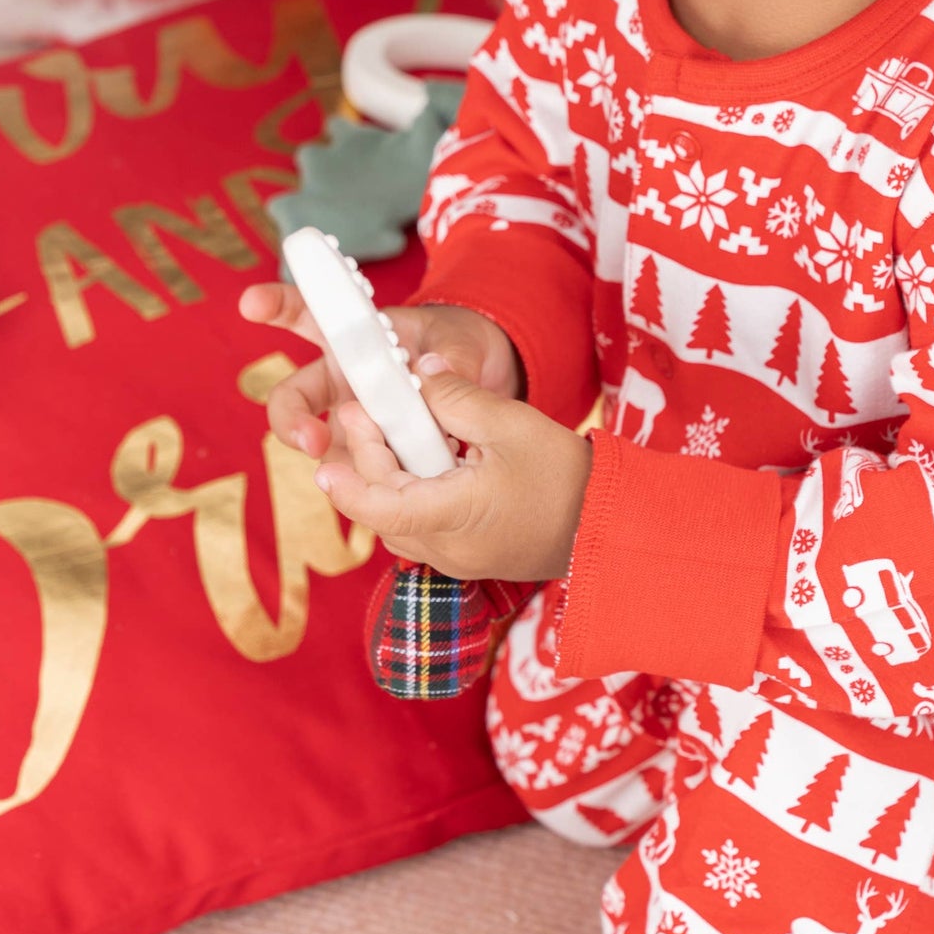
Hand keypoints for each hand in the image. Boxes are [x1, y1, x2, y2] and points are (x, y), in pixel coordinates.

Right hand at [237, 282, 520, 466]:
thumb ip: (449, 360)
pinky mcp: (371, 460)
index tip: (251, 302)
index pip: (305, 318)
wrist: (478, 379)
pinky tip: (403, 489)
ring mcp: (351, 425)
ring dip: (344, 465)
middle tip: (313, 441)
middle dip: (292, 422)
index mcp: (352, 341)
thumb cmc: (455, 345)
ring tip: (385, 470)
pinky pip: (362, 479)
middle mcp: (340, 384)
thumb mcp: (459, 342)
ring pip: (326, 451)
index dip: (275, 307)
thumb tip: (437, 379)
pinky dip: (379, 486)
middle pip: (292, 401)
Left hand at [315, 359, 591, 581]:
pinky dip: (411, 492)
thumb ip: (458, 397)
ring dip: (388, 476)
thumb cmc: (567, 478)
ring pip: (400, 519)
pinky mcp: (469, 556)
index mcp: (453, 517)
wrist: (610, 527)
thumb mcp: (511, 424)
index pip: (381, 507)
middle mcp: (447, 549)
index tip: (323, 461)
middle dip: (367, 458)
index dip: (346, 485)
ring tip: (391, 429)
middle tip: (361, 409)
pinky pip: (423, 526)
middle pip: (384, 507)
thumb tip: (419, 374)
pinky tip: (423, 458)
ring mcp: (457, 559)